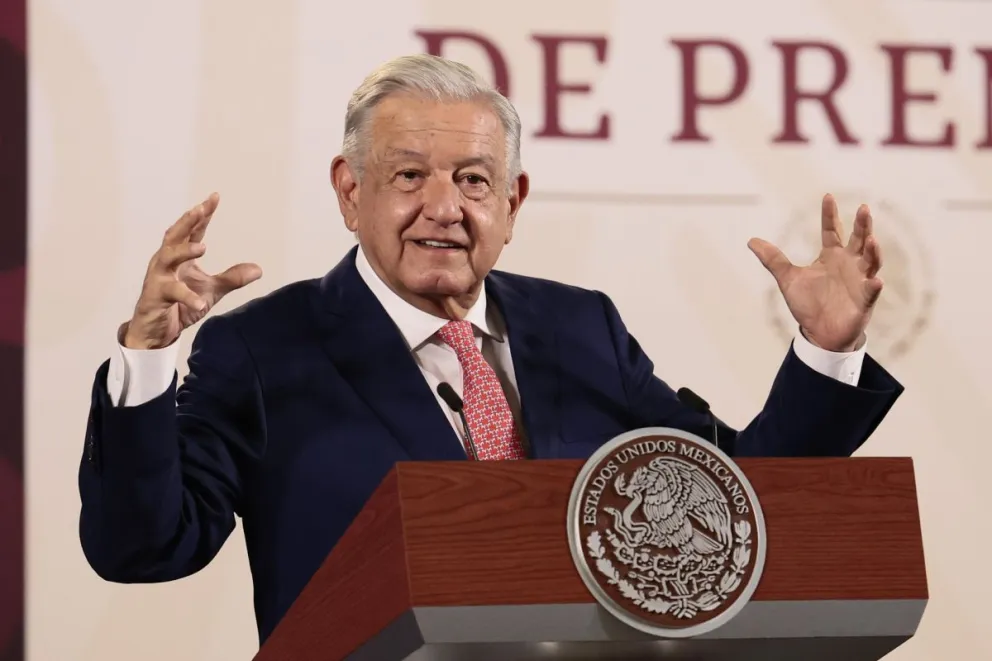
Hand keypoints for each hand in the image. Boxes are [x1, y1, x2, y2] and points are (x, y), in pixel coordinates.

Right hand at [123, 193, 261, 349]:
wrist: (156, 331)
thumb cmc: (179, 306)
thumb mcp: (211, 291)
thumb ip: (232, 278)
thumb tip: (258, 269)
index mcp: (180, 257)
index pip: (193, 231)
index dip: (203, 214)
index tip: (214, 197)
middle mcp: (166, 262)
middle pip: (175, 235)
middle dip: (188, 221)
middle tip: (201, 208)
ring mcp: (157, 278)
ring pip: (167, 257)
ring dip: (184, 251)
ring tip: (203, 248)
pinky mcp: (154, 297)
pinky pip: (171, 293)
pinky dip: (187, 296)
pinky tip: (200, 301)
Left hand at [748, 194, 882, 352]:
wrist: (819, 333)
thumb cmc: (808, 303)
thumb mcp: (788, 278)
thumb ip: (773, 259)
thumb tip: (751, 241)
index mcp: (831, 256)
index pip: (831, 230)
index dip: (829, 214)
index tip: (827, 196)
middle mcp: (849, 264)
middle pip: (858, 239)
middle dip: (862, 225)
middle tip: (863, 208)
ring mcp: (860, 281)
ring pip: (871, 261)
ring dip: (873, 251)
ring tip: (871, 240)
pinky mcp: (865, 301)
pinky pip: (872, 291)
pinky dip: (874, 286)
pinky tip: (875, 281)